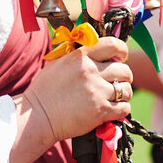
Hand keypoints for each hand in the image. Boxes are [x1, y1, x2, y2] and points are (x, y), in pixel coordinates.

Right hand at [7, 37, 132, 162]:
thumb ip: (78, 55)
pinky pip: (124, 107)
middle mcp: (91, 71)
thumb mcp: (58, 63)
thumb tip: (97, 49)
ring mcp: (96, 92)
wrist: (36, 116)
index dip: (122, 51)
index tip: (120, 58)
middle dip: (124, 76)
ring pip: (126, 89)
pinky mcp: (100, 111)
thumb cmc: (45, 90)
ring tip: (114, 97)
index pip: (113, 45)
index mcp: (80, 56)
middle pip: (124, 70)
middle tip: (116, 83)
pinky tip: (113, 110)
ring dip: (123, 94)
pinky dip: (122, 109)